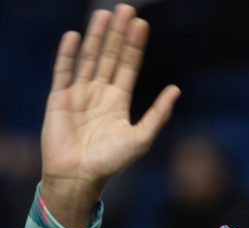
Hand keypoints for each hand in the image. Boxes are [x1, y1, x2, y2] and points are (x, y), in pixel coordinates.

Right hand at [40, 4, 179, 227]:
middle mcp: (98, 94)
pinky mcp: (58, 99)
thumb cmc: (111, 162)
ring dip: (96, 37)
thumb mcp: (142, 138)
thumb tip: (176, 89)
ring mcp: (78, 95)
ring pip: (89, 59)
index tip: (141, 24)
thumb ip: (158, 114)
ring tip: (104, 14)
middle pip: (109, 57)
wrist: (79, 177)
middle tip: (125, 9)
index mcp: (118, 102)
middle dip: (117, 34)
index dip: (134, 46)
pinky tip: (75, 36)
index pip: (128, 66)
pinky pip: (63, 72)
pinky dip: (68, 54)